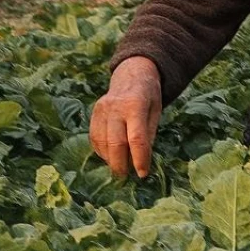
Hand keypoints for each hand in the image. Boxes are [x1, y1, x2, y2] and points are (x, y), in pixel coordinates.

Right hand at [89, 56, 162, 177]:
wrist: (131, 74)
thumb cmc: (148, 96)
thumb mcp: (156, 112)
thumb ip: (148, 135)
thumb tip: (141, 162)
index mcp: (135, 105)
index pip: (136, 138)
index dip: (139, 159)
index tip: (142, 174)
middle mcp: (115, 107)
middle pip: (115, 143)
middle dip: (120, 164)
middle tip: (126, 176)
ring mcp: (101, 109)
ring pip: (101, 142)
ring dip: (110, 159)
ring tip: (119, 168)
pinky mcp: (94, 113)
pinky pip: (94, 138)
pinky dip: (101, 151)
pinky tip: (110, 156)